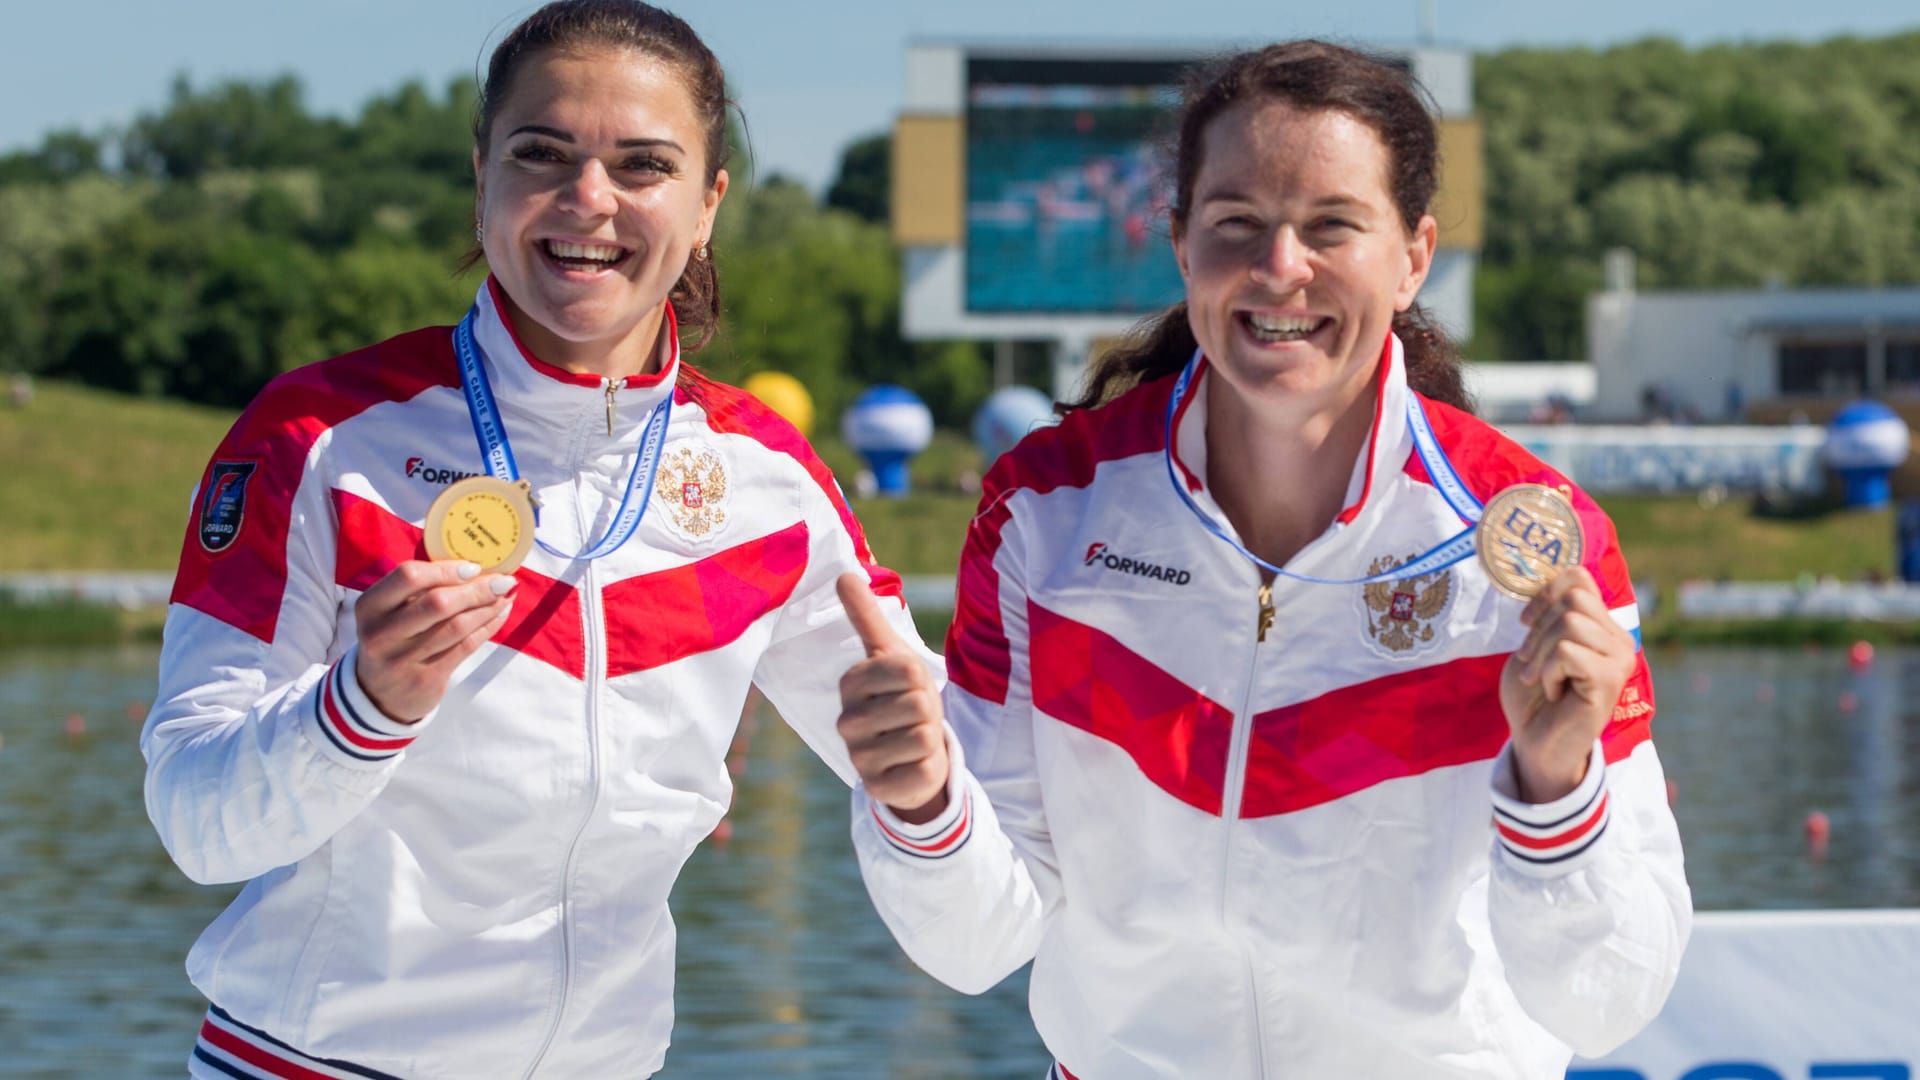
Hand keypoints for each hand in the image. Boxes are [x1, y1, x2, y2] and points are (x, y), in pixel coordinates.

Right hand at [354, 560, 515, 721]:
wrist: (379, 695)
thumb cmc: (393, 638)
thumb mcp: (390, 613)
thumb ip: (420, 590)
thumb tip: (476, 568)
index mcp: (370, 606)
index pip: (409, 576)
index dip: (446, 569)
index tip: (474, 566)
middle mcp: (381, 633)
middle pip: (438, 603)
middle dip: (477, 589)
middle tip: (503, 581)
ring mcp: (402, 659)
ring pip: (456, 626)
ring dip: (488, 608)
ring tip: (506, 596)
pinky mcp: (425, 679)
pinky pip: (465, 647)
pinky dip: (488, 627)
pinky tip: (499, 615)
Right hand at [835, 572, 949, 822]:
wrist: (912, 754)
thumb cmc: (903, 698)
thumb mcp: (891, 655)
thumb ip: (867, 617)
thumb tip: (843, 574)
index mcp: (851, 684)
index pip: (906, 670)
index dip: (920, 679)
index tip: (909, 687)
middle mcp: (847, 722)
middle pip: (918, 705)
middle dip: (928, 710)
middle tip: (915, 716)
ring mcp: (859, 758)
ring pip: (923, 737)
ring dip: (930, 739)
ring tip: (914, 739)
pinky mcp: (877, 789)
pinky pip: (923, 771)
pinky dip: (929, 767)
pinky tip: (913, 766)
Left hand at [1498, 567, 1636, 802]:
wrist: (1534, 743)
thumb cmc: (1533, 696)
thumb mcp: (1534, 645)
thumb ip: (1549, 614)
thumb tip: (1554, 583)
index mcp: (1600, 625)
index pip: (1578, 578)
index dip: (1545, 593)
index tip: (1527, 622)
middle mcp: (1617, 638)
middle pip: (1573, 598)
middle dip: (1537, 629)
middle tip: (1531, 661)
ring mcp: (1618, 658)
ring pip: (1569, 623)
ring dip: (1540, 654)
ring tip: (1542, 680)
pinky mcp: (1610, 678)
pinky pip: (1567, 651)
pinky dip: (1548, 672)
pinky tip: (1553, 693)